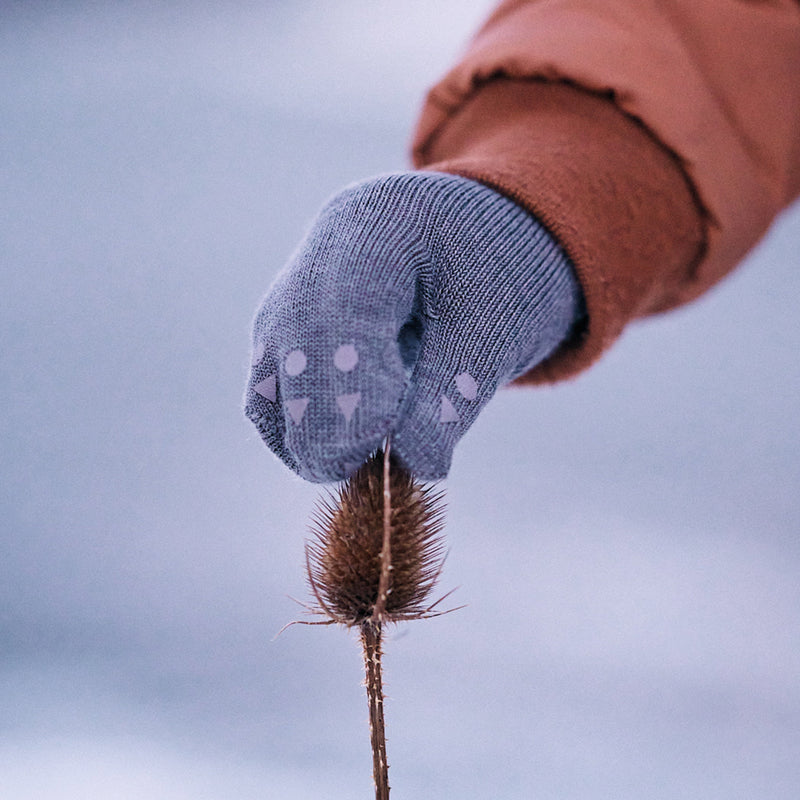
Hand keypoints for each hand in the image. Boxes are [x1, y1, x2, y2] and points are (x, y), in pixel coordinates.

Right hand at [245, 172, 581, 481]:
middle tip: (374, 475)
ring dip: (308, 441)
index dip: (354, 395)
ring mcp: (287, 303)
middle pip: (291, 357)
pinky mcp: (281, 338)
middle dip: (326, 431)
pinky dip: (301, 434)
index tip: (383, 453)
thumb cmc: (485, 275)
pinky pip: (269, 398)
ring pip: (268, 388)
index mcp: (373, 232)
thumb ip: (451, 396)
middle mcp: (312, 264)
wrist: (454, 242)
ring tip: (364, 468)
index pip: (339, 320)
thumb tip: (416, 468)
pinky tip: (347, 452)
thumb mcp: (493, 328)